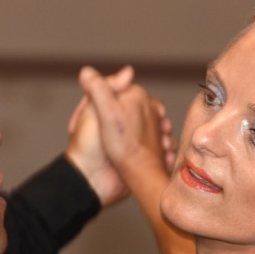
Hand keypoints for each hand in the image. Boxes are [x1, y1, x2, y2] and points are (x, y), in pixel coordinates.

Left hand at [66, 66, 172, 205]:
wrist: (89, 182)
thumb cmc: (87, 146)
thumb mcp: (95, 111)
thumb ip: (106, 88)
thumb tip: (129, 71)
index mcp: (115, 113)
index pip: (142, 102)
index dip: (151, 108)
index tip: (158, 114)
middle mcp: (126, 128)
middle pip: (155, 120)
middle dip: (162, 125)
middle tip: (161, 132)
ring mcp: (135, 147)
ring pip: (162, 138)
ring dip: (166, 141)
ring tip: (163, 147)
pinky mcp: (141, 163)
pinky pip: (162, 156)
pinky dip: (167, 157)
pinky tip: (166, 159)